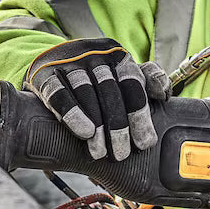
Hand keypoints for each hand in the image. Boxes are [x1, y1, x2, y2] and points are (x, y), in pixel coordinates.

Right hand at [24, 38, 170, 160]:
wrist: (48, 63)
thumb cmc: (93, 76)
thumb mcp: (120, 74)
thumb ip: (146, 81)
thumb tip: (164, 94)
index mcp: (117, 55)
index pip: (133, 83)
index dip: (140, 115)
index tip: (145, 143)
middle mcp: (94, 54)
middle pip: (110, 91)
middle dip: (118, 126)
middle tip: (122, 154)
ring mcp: (69, 62)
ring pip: (86, 92)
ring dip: (97, 125)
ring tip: (101, 152)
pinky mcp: (45, 74)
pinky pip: (58, 93)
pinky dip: (72, 113)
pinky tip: (83, 133)